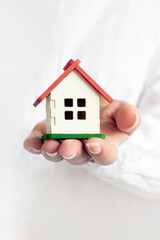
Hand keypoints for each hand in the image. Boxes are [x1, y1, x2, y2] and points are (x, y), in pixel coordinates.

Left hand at [23, 100, 140, 164]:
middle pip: (77, 156)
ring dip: (52, 152)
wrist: (90, 106)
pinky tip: (33, 143)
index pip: (105, 155)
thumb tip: (130, 121)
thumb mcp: (122, 109)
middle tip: (68, 147)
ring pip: (57, 154)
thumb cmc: (108, 112)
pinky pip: (38, 146)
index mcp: (104, 145)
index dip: (100, 152)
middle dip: (72, 152)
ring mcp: (63, 144)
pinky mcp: (47, 136)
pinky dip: (34, 145)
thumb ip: (129, 115)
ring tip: (49, 145)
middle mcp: (82, 149)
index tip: (94, 143)